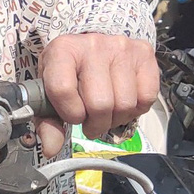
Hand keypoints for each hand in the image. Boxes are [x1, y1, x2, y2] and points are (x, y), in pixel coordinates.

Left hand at [37, 33, 159, 149]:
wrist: (89, 48)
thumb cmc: (69, 72)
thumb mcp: (49, 92)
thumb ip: (47, 122)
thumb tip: (51, 148)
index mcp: (62, 51)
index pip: (63, 90)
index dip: (70, 113)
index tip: (73, 115)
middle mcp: (92, 45)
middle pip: (100, 104)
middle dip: (96, 124)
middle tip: (92, 121)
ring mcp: (120, 47)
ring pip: (125, 104)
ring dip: (116, 119)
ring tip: (107, 112)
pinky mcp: (143, 54)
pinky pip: (146, 97)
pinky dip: (136, 110)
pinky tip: (123, 102)